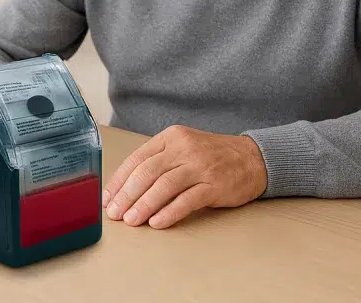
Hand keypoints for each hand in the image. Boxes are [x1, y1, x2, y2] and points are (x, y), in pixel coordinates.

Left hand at [102, 125, 267, 228]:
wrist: (252, 158)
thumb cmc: (212, 156)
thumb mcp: (182, 148)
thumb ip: (158, 162)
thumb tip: (126, 189)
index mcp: (170, 137)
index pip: (137, 158)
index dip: (119, 180)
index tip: (108, 198)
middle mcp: (183, 148)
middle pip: (147, 172)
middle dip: (127, 195)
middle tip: (115, 213)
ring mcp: (200, 166)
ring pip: (164, 186)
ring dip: (144, 205)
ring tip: (131, 220)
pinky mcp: (215, 185)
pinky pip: (187, 200)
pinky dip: (169, 212)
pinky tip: (157, 222)